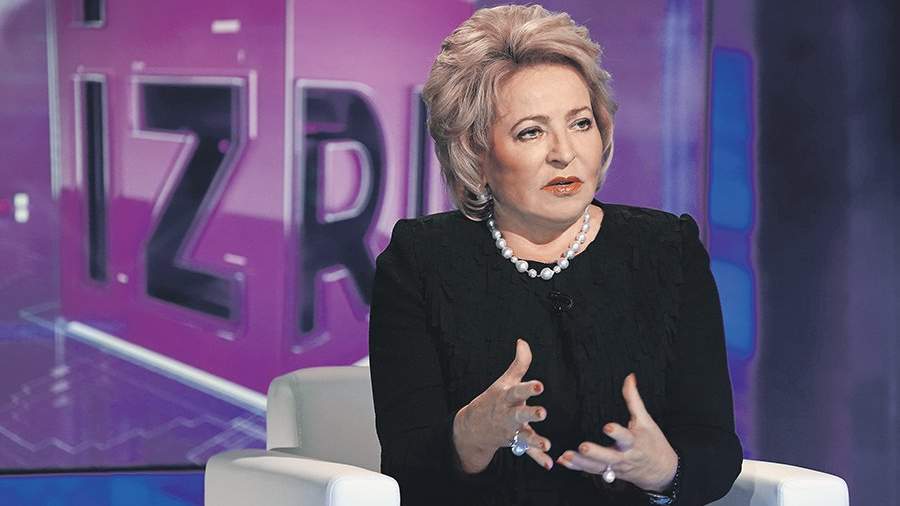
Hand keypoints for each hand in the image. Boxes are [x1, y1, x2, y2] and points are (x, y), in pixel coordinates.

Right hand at [453, 339, 552, 472]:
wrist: (473, 426)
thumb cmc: (494, 399)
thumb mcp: (505, 380)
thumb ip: (519, 363)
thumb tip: (523, 341)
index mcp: (507, 397)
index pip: (518, 391)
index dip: (528, 388)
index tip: (539, 385)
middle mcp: (508, 414)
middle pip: (520, 414)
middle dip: (530, 414)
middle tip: (542, 412)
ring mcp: (511, 430)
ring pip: (524, 436)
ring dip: (535, 440)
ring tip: (547, 444)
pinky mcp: (516, 442)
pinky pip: (527, 452)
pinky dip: (537, 458)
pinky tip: (549, 463)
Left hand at [556, 373, 677, 491]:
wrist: (662, 471)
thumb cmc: (653, 442)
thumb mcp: (646, 420)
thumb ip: (634, 399)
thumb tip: (630, 377)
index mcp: (634, 442)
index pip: (626, 438)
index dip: (617, 433)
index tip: (608, 427)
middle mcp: (624, 457)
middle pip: (609, 457)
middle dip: (596, 453)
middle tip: (583, 447)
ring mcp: (616, 467)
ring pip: (597, 467)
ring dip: (581, 462)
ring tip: (566, 455)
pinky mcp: (609, 472)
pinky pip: (591, 471)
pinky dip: (577, 467)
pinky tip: (563, 461)